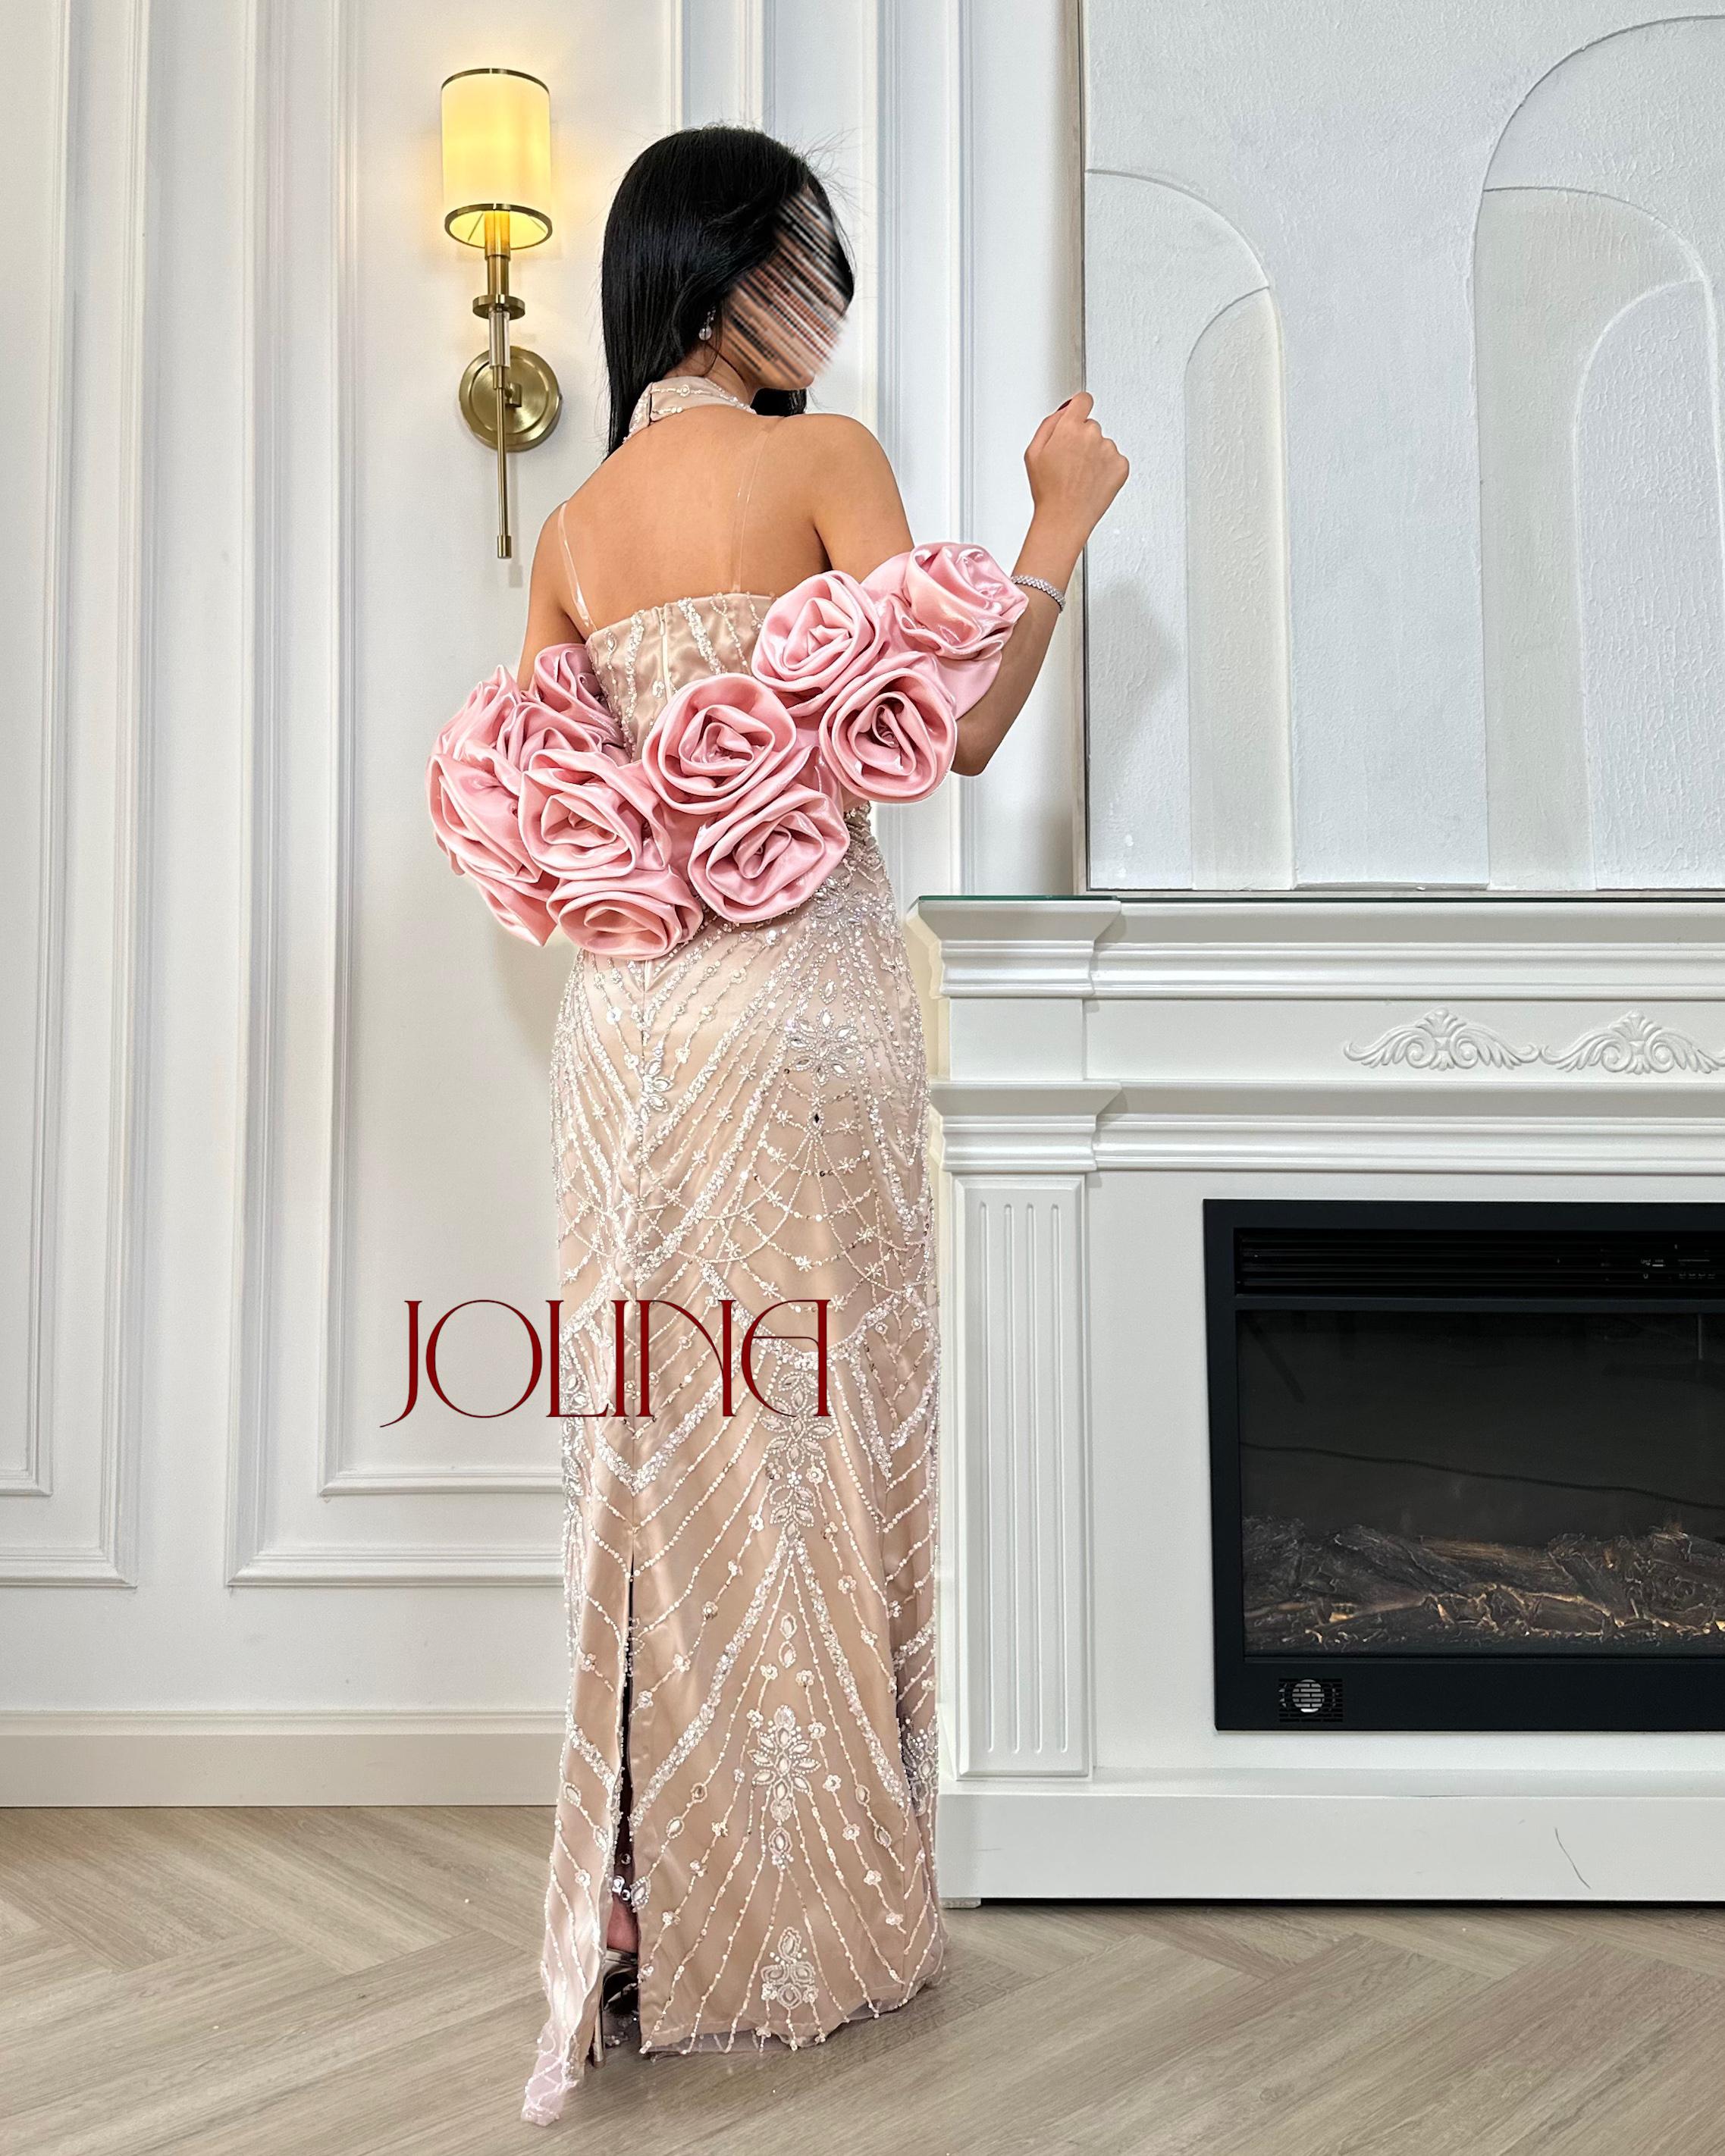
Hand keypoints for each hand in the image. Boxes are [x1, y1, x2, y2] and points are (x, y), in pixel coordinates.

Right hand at [1023, 393, 1129, 566]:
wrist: (1064, 519)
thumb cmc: (1048, 490)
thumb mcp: (1033, 452)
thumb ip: (1049, 423)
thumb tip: (1065, 411)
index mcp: (1070, 428)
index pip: (1084, 400)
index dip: (1079, 407)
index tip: (1078, 414)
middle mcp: (1092, 435)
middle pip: (1091, 425)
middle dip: (1082, 438)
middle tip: (1069, 462)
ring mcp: (1109, 450)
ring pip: (1103, 444)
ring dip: (1094, 455)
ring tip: (1079, 476)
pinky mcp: (1121, 466)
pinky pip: (1115, 459)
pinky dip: (1105, 468)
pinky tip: (1091, 481)